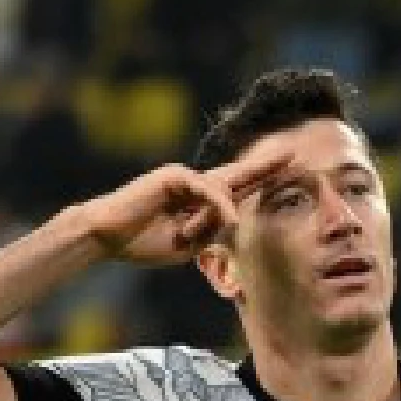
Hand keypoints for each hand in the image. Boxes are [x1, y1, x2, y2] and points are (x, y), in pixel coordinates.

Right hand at [74, 155, 290, 266]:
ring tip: (186, 233)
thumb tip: (231, 219)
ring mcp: (184, 177)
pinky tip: (228, 216)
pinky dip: (217, 204)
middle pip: (237, 175)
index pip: (237, 188)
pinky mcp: (172, 176)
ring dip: (213, 219)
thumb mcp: (186, 245)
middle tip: (293, 155)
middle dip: (265, 167)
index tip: (287, 171)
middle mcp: (195, 184)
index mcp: (199, 202)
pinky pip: (204, 190)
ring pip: (219, 194)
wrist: (107, 236)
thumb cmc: (141, 242)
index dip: (261, 180)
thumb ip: (210, 232)